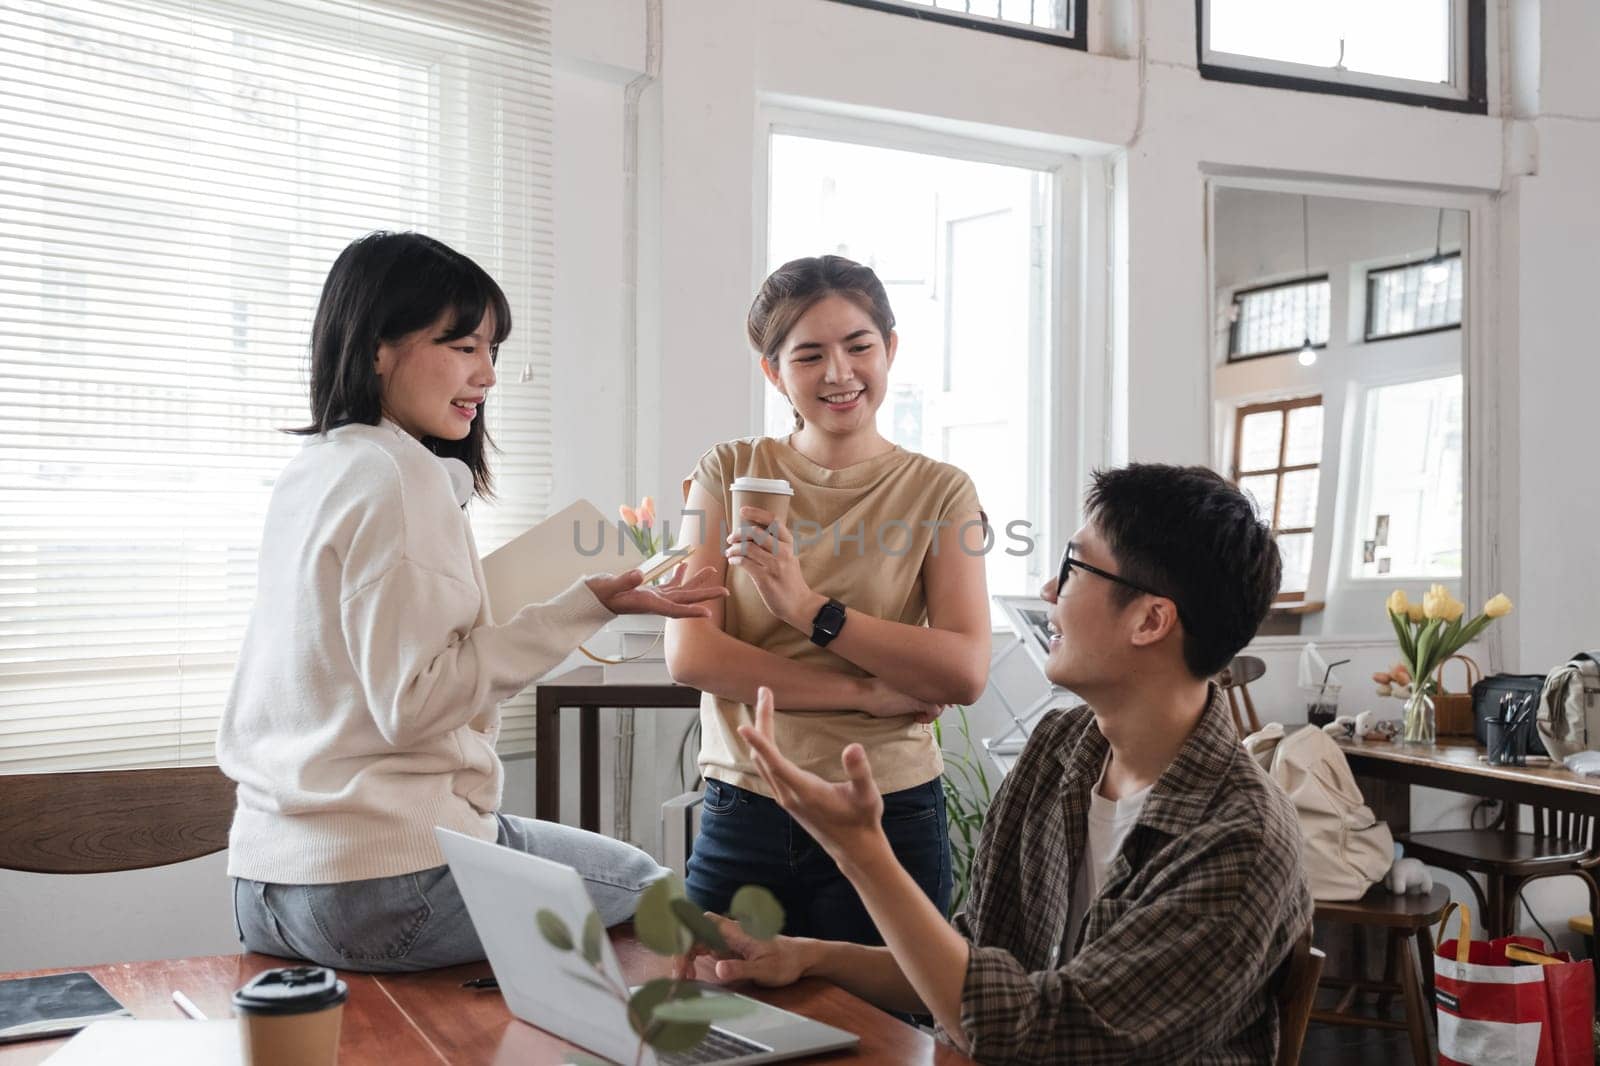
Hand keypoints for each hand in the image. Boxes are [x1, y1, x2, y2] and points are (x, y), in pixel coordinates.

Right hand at [586, 564, 727, 618]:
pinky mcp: (648, 591)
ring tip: (712, 570)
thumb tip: (639, 575)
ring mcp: (652, 597)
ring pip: (680, 590)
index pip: (673, 609)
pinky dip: (677, 575)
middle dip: (705, 595)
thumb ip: (623, 582)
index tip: (709, 613)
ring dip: (696, 581)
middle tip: (725, 591)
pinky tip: (684, 565)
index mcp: (647, 604)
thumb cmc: (597, 595)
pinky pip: (668, 584)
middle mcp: (654, 602)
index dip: (691, 611)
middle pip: (684, 599)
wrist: (589, 600)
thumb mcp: (608, 587)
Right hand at [669, 913, 809, 987]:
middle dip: (681, 951)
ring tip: (683, 979)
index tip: (681, 961)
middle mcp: (726, 931)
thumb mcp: (764, 969)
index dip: (685, 938)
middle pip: (693, 932)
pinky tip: (690, 974)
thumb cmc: (785, 961)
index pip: (700, 924)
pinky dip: (691, 960)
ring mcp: (725, 939)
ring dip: (684, 957)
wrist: (799, 958)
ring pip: (695, 940)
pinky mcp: (726, 948)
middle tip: (680, 977)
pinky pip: (701, 948)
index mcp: (734, 931)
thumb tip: (718, 970)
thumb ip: (741, 968)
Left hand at [726, 507, 819, 629]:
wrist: (799, 603)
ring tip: (729, 552)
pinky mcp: (765, 578)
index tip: (742, 510)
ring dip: (733, 548)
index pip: (774, 521)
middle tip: (730, 538)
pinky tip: (733, 561)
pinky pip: (744, 563)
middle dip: (738, 533)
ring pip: (747, 548)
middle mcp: (783, 552)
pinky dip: (735, 559)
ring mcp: (775, 565)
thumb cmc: (790, 579)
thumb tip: (752, 533)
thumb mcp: (788, 557)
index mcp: (789, 543)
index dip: (756, 513)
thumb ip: (775, 544)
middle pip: (756, 532)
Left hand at [739, 687, 885, 864]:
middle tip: (765, 692)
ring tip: (765, 705)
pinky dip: (763, 747)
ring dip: (761, 733)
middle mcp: (788, 794)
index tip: (744, 725)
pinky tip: (768, 736)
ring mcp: (785, 797)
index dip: (760, 744)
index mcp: (805, 791)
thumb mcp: (867, 795)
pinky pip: (766, 768)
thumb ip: (860, 772)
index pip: (776, 763)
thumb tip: (854, 747)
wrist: (854, 847)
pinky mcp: (787, 798)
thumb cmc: (862, 819)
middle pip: (763, 757)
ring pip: (762, 762)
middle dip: (761, 722)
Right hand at [861, 677, 945, 724]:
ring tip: (920, 715)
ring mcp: (923, 688)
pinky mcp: (920, 700)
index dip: (941, 690)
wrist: (865, 692)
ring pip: (942, 701)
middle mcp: (924, 676)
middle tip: (932, 711)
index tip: (938, 700)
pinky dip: (929, 718)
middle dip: (941, 702)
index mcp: (919, 669)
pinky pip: (935, 711)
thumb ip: (911, 684)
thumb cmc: (875, 688)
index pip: (940, 677)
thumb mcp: (896, 681)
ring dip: (934, 711)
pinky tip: (916, 719)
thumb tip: (921, 696)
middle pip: (944, 689)